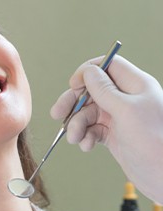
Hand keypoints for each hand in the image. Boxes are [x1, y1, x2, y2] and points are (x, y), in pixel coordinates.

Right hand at [51, 55, 162, 202]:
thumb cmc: (156, 142)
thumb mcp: (126, 110)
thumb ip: (104, 90)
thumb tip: (88, 72)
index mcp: (135, 85)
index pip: (107, 65)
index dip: (87, 72)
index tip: (73, 85)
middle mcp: (126, 99)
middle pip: (91, 91)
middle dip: (73, 103)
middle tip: (57, 114)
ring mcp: (119, 117)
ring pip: (88, 113)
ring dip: (77, 125)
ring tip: (75, 138)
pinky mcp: (114, 135)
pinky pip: (91, 129)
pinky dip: (85, 137)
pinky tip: (87, 145)